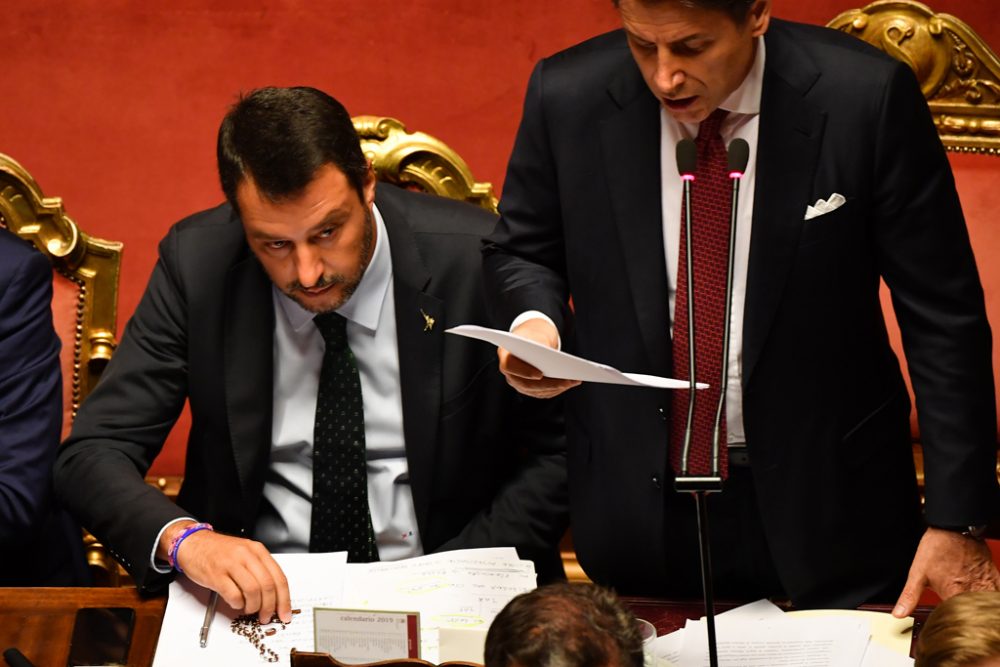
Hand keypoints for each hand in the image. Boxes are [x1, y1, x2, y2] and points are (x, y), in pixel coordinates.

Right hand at [160, 522, 291, 622]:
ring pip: (253, 591)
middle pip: (268, 586)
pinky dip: (237, 605)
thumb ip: (260, 569)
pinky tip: (236, 603)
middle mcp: (247, 555)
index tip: (284, 613)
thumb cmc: (219, 551)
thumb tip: (274, 595)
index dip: (284, 599)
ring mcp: (231, 565)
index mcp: (257, 550)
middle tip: (266, 616)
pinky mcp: (216, 575)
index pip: (279, 577)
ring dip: (254, 607)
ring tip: (249, 609)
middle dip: (270, 606)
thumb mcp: (245, 552)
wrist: (194, 543)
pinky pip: (233, 595)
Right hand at [498, 318, 580, 398]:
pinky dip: (557, 389)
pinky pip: (543, 393)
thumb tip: (552, 358)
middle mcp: (509, 374)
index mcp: (505, 356)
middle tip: (566, 381)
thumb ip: (538, 344)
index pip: (510, 367)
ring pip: (537, 391)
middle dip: (549, 383)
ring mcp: (518, 384)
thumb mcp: (534, 335)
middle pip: (527, 384)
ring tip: (574, 381)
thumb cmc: (531, 336)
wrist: (529, 342)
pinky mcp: (529, 390)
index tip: (540, 374)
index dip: (524, 372)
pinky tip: (570, 383)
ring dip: (557, 387)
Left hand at [892, 526, 999, 617]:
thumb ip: (909, 596)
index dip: (953, 625)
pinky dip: (993, 601)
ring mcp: (986, 585)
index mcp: (953, 595)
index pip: (957, 620)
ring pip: (988, 607)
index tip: (949, 627)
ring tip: (972, 613)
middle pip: (975, 616)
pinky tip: (986, 602)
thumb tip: (899, 613)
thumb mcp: (917, 573)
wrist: (954, 528)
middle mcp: (973, 592)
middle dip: (969, 621)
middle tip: (962, 620)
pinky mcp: (995, 578)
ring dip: (981, 612)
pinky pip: (998, 595)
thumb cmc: (937, 548)